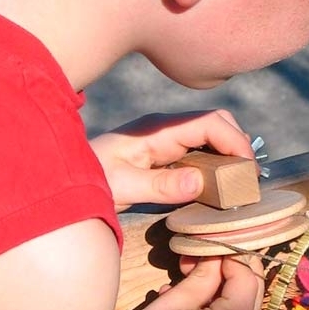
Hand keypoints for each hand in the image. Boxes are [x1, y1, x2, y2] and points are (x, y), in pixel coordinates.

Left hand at [89, 110, 254, 210]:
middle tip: (248, 178)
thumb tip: (200, 182)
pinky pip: (201, 148)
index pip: (211, 123)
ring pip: (212, 134)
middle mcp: (167, 128)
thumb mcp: (121, 187)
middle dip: (238, 144)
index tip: (248, 169)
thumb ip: (160, 185)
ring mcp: (167, 137)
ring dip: (229, 152)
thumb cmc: (86, 180)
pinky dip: (217, 160)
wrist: (60, 176)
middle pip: (218, 122)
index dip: (236, 142)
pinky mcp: (166, 150)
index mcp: (159, 129)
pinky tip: (219, 182)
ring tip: (239, 181)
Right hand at [106, 255, 264, 309]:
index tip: (201, 250)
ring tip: (185, 282)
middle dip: (226, 273)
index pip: (248, 278)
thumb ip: (205, 274)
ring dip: (219, 291)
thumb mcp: (175, 301)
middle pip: (251, 294)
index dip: (227, 258)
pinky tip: (186, 306)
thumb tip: (217, 255)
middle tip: (192, 263)